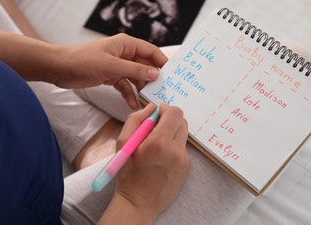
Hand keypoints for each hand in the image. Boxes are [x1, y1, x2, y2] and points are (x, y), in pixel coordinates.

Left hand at [56, 34, 167, 108]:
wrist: (59, 68)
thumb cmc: (83, 61)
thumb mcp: (112, 66)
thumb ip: (135, 70)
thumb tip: (156, 73)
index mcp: (126, 44)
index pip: (150, 51)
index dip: (162, 62)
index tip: (173, 75)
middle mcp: (124, 54)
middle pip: (145, 66)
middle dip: (153, 79)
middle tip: (162, 92)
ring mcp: (118, 65)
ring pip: (136, 77)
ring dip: (141, 89)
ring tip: (149, 102)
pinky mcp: (110, 76)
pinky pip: (125, 86)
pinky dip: (129, 94)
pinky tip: (133, 104)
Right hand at [99, 103, 189, 223]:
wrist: (139, 203)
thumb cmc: (128, 173)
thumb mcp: (123, 143)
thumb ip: (136, 119)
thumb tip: (151, 107)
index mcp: (159, 143)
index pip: (175, 113)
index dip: (166, 109)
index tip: (158, 113)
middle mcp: (176, 151)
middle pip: (182, 121)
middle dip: (169, 120)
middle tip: (155, 129)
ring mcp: (184, 160)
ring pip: (183, 134)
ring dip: (171, 133)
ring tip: (156, 146)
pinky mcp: (187, 167)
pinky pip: (183, 148)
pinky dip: (173, 147)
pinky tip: (161, 158)